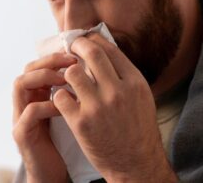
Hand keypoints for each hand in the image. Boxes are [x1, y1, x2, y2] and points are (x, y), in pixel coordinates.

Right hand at [12, 53, 76, 182]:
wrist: (53, 173)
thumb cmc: (68, 140)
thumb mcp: (72, 110)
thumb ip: (76, 91)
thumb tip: (96, 68)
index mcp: (38, 94)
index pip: (40, 63)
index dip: (57, 55)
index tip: (77, 53)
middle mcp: (25, 101)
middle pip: (28, 68)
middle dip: (50, 61)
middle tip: (72, 61)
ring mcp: (20, 117)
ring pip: (20, 84)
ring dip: (44, 77)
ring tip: (65, 80)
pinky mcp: (22, 134)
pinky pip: (30, 111)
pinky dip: (48, 105)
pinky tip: (65, 106)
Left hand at [52, 34, 177, 181]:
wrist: (137, 164)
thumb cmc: (139, 130)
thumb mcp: (141, 97)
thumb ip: (125, 75)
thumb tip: (105, 52)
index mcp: (135, 82)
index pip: (110, 49)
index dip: (93, 39)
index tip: (85, 38)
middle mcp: (118, 91)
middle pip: (91, 54)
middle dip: (77, 45)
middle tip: (71, 46)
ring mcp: (98, 107)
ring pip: (72, 73)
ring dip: (67, 73)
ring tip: (67, 78)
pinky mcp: (81, 123)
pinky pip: (61, 96)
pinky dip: (60, 95)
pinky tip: (64, 99)